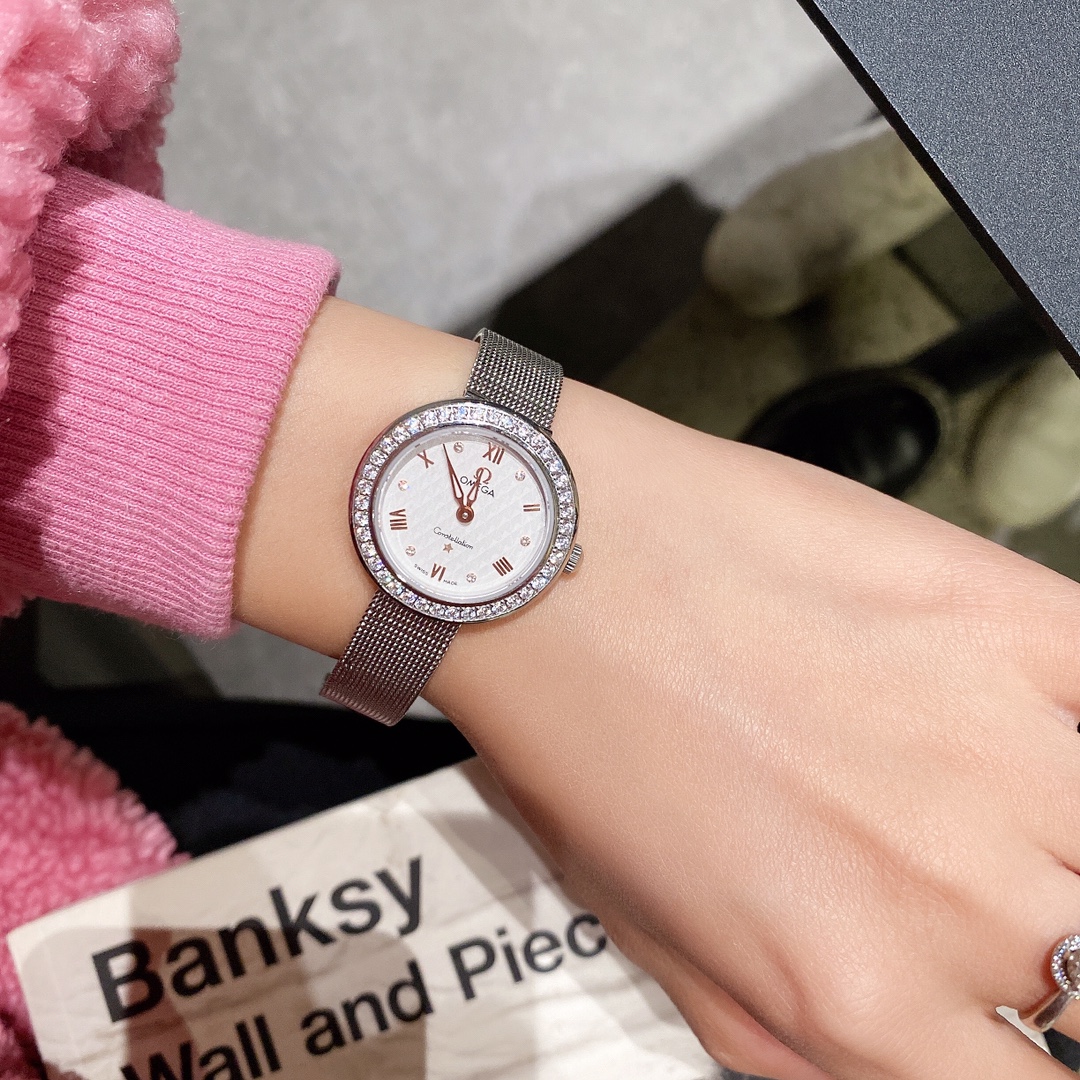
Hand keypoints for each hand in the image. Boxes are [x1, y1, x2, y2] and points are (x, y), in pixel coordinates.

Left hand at [239, 298, 1079, 1078]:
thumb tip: (889, 1057)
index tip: (1013, 1019)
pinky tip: (1039, 729)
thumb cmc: (579, 727)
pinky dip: (1078, 725)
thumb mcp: (660, 939)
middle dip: (1051, 951)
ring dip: (1064, 840)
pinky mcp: (1016, 619)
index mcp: (855, 992)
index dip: (1026, 1060)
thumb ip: (796, 1039)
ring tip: (988, 801)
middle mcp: (953, 893)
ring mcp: (1002, 750)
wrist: (560, 563)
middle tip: (980, 885)